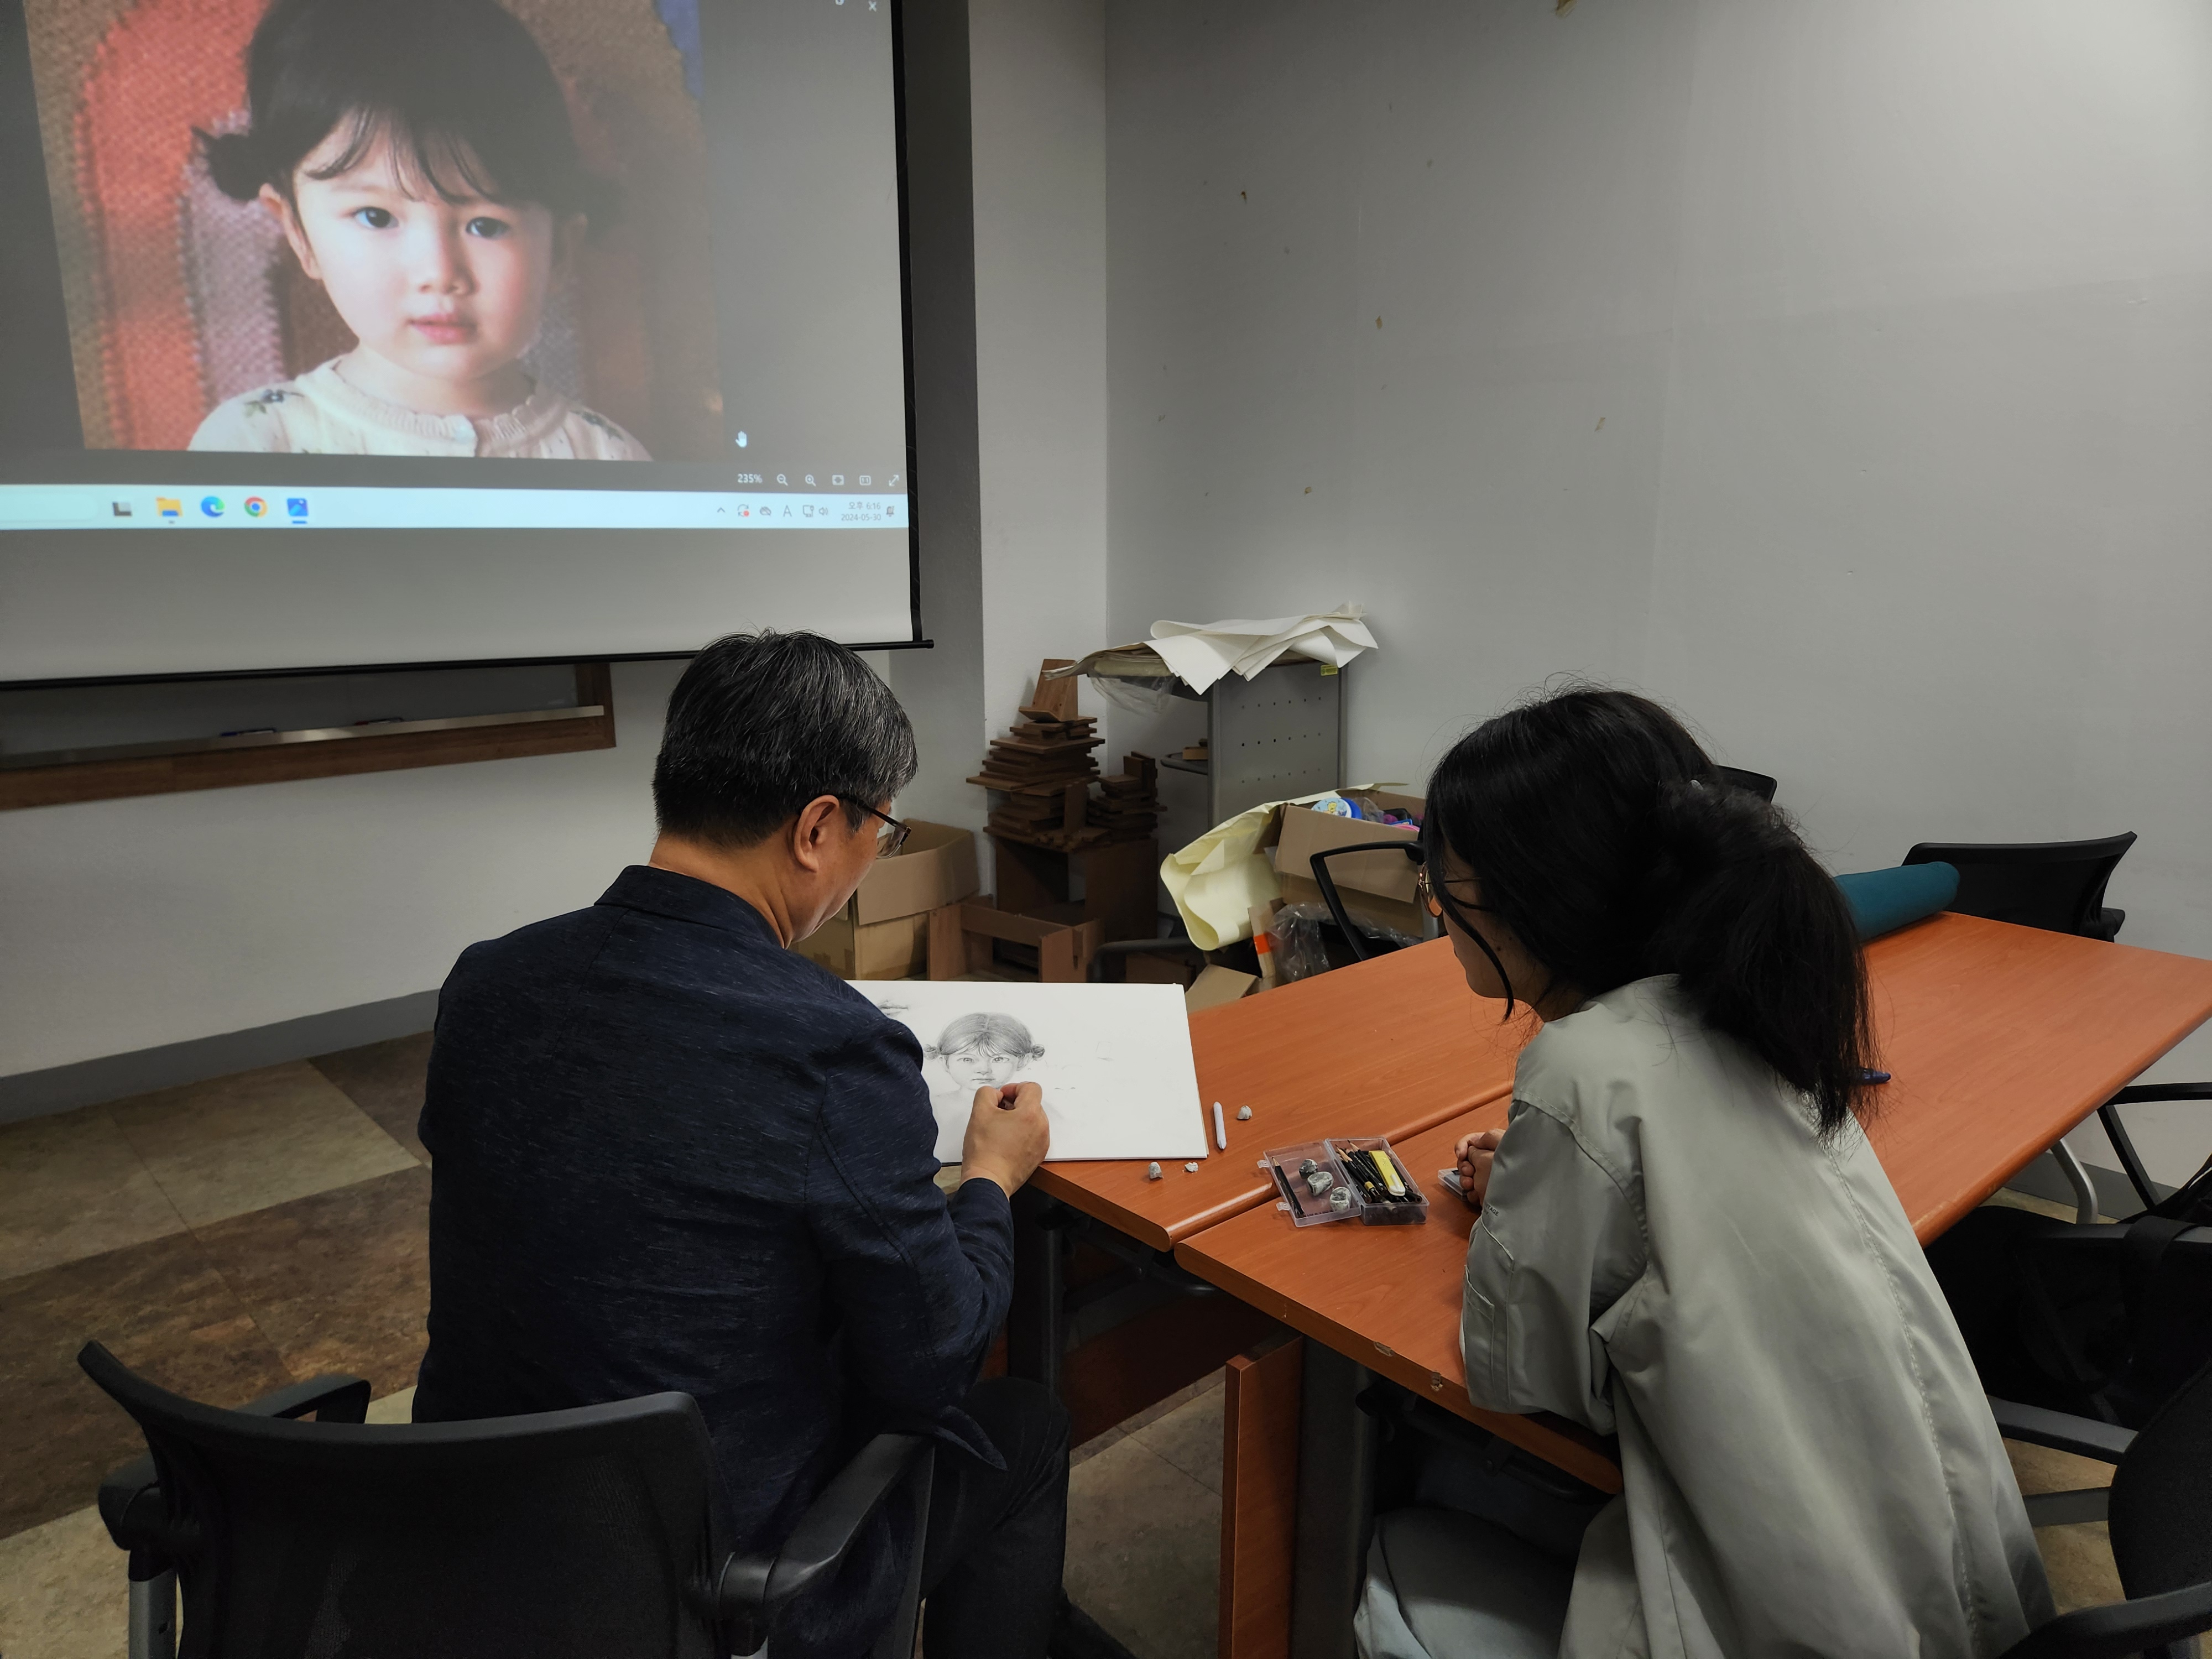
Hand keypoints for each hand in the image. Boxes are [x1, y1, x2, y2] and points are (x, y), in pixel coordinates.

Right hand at [960, 1082, 1049, 1196]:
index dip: (1013, 1088)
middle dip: (1015, 1104)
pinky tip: (1005, 1142)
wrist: (989, 1181)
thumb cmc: (985, 1151)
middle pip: (1032, 1104)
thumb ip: (987, 1093)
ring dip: (1018, 1119)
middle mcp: (1041, 1128)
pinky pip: (1033, 1136)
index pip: (1031, 1087)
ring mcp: (1042, 1143)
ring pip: (1033, 1120)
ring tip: (999, 1130)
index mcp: (1031, 1114)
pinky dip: (1021, 1134)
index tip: (1001, 1098)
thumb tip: (996, 1095)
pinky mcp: (1038, 1156)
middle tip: (996, 1114)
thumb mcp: (979, 1112)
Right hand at [1454, 1128, 1503, 1208]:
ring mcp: (1494, 1178)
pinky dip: (1473, 1193)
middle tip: (1468, 1171)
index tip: (1461, 1155)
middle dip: (1465, 1165)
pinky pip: (1475, 1191)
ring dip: (1466, 1180)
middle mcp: (1496, 1161)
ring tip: (1470, 1184)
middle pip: (1470, 1158)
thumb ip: (1477, 1148)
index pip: (1476, 1140)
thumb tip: (1473, 1147)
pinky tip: (1476, 1195)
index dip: (1465, 1146)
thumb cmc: (1511, 1179)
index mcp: (1499, 1147)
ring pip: (1470, 1175)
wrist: (1520, 1206)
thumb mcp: (1489, 1157)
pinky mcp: (1492, 1193)